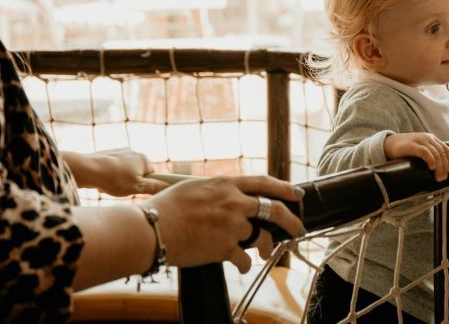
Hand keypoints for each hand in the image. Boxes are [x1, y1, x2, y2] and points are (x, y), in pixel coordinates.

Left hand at [64, 148, 167, 195]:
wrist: (87, 169)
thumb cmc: (113, 179)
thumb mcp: (137, 187)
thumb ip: (154, 187)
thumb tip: (168, 186)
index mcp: (144, 158)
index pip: (152, 174)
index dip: (145, 184)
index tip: (137, 190)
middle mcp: (134, 151)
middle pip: (138, 171)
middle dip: (131, 181)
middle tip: (122, 188)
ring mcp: (120, 151)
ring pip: (125, 169)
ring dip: (120, 178)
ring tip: (110, 184)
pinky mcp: (108, 153)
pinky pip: (114, 166)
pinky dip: (110, 173)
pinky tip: (103, 179)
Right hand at [145, 175, 302, 273]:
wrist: (151, 229)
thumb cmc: (165, 208)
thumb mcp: (193, 187)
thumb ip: (215, 190)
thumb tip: (225, 194)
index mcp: (225, 184)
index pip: (263, 182)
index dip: (284, 188)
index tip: (297, 194)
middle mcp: (233, 202)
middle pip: (273, 210)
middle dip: (290, 221)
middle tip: (297, 230)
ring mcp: (231, 225)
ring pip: (260, 237)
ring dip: (264, 247)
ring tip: (263, 254)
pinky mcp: (225, 248)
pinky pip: (245, 259)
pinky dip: (246, 265)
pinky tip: (244, 266)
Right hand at [384, 132, 448, 180]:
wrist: (388, 144)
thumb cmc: (404, 150)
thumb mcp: (419, 148)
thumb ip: (429, 153)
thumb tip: (438, 169)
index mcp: (431, 138)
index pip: (445, 148)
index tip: (448, 171)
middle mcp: (427, 137)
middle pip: (441, 152)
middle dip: (444, 166)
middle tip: (442, 178)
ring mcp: (420, 140)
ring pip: (436, 153)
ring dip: (439, 167)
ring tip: (437, 177)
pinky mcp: (412, 145)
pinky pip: (425, 152)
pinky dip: (431, 160)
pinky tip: (431, 167)